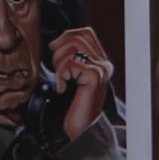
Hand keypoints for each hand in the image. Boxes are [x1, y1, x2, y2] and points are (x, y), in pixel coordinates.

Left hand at [48, 26, 114, 140]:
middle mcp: (104, 63)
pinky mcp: (95, 75)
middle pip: (76, 37)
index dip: (67, 35)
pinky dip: (60, 74)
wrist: (80, 127)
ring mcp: (102, 69)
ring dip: (59, 62)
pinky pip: (70, 63)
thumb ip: (71, 57)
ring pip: (72, 47)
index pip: (86, 32)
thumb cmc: (71, 102)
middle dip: (59, 50)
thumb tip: (57, 41)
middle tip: (56, 69)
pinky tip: (62, 88)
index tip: (54, 47)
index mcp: (100, 61)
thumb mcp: (72, 75)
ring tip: (60, 79)